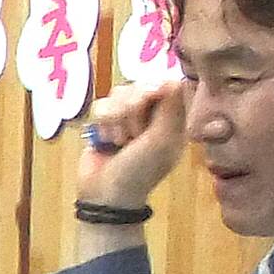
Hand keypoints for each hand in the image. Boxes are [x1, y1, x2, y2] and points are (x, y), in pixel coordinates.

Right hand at [77, 78, 187, 211]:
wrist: (106, 194)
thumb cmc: (140, 170)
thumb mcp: (162, 140)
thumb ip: (170, 107)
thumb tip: (171, 79)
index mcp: (172, 118)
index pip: (166, 83)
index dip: (153, 87)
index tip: (149, 96)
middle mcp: (151, 114)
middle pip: (139, 84)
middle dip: (131, 108)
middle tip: (133, 133)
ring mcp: (126, 117)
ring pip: (118, 93)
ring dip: (116, 119)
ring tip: (119, 141)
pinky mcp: (104, 122)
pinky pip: (101, 105)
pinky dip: (102, 125)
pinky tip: (106, 142)